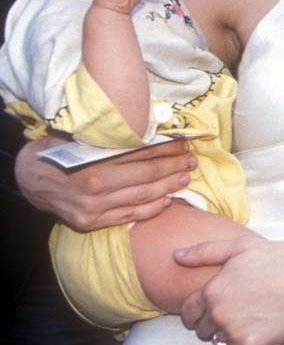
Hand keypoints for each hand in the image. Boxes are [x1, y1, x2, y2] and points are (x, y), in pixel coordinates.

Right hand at [15, 137, 195, 229]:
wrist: (30, 180)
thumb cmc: (60, 151)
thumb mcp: (82, 136)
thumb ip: (111, 135)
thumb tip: (150, 121)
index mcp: (94, 159)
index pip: (142, 153)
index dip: (167, 148)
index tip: (184, 143)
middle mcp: (95, 185)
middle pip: (147, 175)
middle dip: (174, 166)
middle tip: (192, 160)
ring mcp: (93, 207)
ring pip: (142, 196)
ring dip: (168, 187)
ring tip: (185, 178)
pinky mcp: (90, 222)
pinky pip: (129, 216)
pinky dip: (151, 208)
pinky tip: (167, 200)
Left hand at [176, 238, 283, 344]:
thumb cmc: (281, 259)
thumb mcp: (242, 246)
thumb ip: (205, 251)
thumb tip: (175, 256)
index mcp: (213, 288)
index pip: (187, 310)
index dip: (198, 310)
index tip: (214, 307)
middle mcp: (218, 312)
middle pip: (199, 329)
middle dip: (210, 322)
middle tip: (235, 312)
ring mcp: (233, 331)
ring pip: (212, 342)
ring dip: (222, 336)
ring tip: (244, 323)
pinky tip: (246, 339)